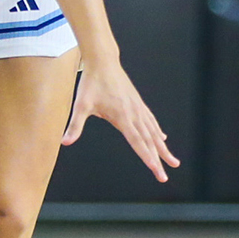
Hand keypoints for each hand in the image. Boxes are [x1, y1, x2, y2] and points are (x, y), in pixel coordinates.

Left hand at [63, 53, 180, 182]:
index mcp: (122, 117)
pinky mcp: (138, 103)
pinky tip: (162, 138)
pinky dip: (158, 131)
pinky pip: (151, 121)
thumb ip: (75, 125)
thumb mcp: (80, 105)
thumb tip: (65, 142)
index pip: (137, 142)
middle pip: (149, 141)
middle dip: (159, 160)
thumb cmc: (91, 83)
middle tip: (165, 176)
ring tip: (173, 161)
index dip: (147, 157)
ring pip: (154, 132)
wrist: (103, 61)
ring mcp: (138, 108)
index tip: (156, 170)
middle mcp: (134, 114)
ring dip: (163, 148)